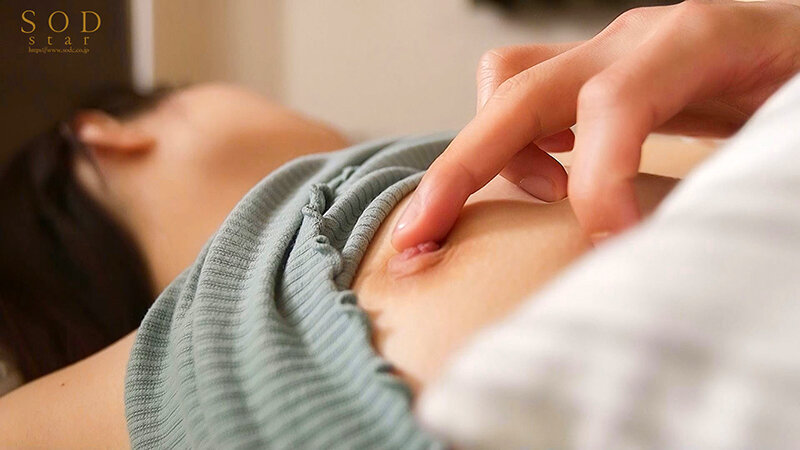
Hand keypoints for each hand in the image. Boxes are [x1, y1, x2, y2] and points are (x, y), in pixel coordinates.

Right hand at [391, 0, 799, 247]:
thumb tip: (663, 239)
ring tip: (544, 201)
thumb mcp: (792, 120)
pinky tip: (551, 183)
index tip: (611, 248)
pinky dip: (514, 144)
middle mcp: (635, 39)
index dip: (599, 184)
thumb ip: (744, 161)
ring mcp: (610, 52)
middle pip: (519, 89)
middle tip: (422, 239)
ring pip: (506, 82)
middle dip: (462, 169)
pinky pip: (524, 94)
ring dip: (491, 151)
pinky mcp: (599, 74)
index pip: (613, 105)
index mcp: (695, 40)